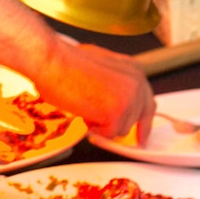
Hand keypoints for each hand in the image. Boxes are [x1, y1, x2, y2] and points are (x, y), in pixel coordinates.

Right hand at [0, 0, 154, 139]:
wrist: (52, 61)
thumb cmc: (66, 63)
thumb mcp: (100, 70)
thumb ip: (114, 86)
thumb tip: (111, 102)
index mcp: (134, 70)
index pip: (147, 102)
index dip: (143, 122)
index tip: (142, 137)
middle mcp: (137, 83)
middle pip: (137, 119)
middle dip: (119, 125)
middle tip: (103, 126)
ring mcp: (130, 98)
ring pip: (121, 129)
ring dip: (102, 124)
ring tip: (84, 106)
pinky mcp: (118, 112)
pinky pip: (108, 134)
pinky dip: (94, 130)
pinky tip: (84, 112)